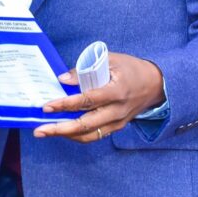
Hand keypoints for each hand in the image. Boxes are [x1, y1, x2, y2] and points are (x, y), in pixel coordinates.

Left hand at [34, 53, 164, 142]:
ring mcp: (118, 121)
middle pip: (86, 124)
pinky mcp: (117, 126)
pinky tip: (62, 131)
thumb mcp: (111, 60)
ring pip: (89, 135)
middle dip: (60, 128)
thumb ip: (85, 69)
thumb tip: (62, 79)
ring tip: (45, 132)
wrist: (157, 85)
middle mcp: (117, 110)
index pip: (87, 101)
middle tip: (39, 129)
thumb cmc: (131, 69)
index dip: (66, 105)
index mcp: (116, 91)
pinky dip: (77, 136)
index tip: (47, 106)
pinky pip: (95, 135)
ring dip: (66, 135)